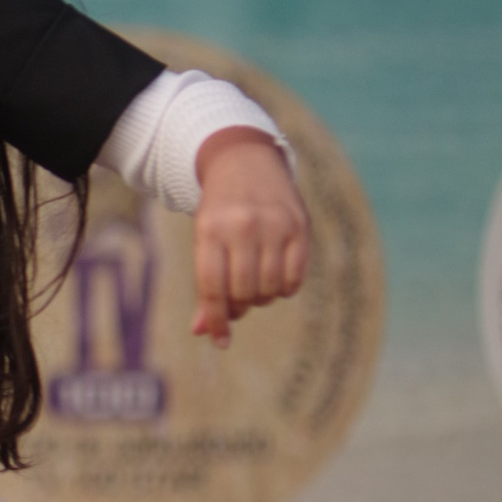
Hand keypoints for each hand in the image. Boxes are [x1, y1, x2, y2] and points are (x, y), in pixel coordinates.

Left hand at [191, 132, 308, 346]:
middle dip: (240, 305)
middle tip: (238, 300)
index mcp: (209, 229)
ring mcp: (273, 224)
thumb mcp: (204, 240)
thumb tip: (202, 332)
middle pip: (243, 292)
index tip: (220, 341)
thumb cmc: (219, 212)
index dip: (216, 319)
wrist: (244, 161)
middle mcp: (242, 225)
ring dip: (262, 297)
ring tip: (256, 283)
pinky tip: (276, 278)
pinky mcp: (300, 225)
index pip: (212, 287)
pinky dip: (285, 288)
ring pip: (269, 288)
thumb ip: (205, 286)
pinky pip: (295, 279)